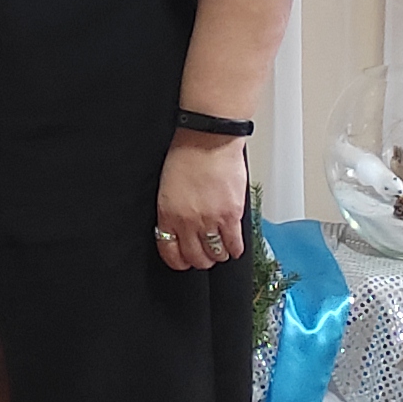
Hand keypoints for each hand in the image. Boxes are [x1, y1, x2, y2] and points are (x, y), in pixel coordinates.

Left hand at [155, 133, 250, 270]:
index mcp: (168, 215)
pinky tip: (234, 247)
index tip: (183, 261)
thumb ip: (172, 211)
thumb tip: (178, 229)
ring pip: (215, 255)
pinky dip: (235, 249)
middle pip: (195, 257)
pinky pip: (235, 244)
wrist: (207, 140)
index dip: (178, 261)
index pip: (170, 251)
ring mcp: (210, 221)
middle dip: (200, 260)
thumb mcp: (167, 187)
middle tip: (204, 255)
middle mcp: (188, 222)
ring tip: (220, 249)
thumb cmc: (186, 155)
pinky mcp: (231, 215)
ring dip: (218, 255)